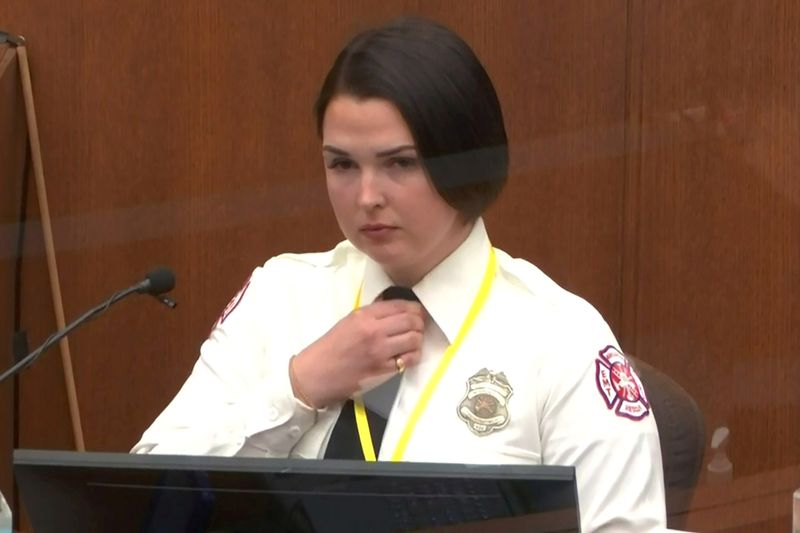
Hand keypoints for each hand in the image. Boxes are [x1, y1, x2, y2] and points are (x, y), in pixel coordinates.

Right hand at [291, 300, 424, 406]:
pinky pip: (410, 359)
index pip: (400, 305)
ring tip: (413, 341)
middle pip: (411, 320)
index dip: (414, 308)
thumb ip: (372, 314)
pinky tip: (408, 355)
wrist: (317, 373)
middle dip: (420, 322)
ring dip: (418, 339)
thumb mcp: (349, 321)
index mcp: (364, 316)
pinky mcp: (383, 369)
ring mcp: (380, 351)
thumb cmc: (331, 347)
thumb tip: (395, 307)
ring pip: (415, 339)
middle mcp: (374, 330)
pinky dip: (414, 355)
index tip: (417, 311)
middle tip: (419, 326)